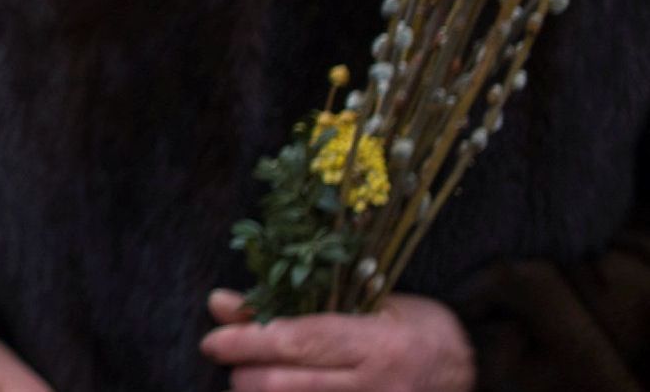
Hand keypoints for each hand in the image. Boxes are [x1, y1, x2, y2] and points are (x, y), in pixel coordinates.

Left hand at [203, 290, 472, 391]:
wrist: (474, 372)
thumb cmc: (416, 329)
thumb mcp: (364, 303)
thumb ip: (293, 306)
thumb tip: (220, 304)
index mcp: (378, 345)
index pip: (298, 343)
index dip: (248, 342)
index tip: (213, 341)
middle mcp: (376, 387)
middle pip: (284, 386)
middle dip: (243, 373)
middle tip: (228, 356)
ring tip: (251, 376)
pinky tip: (274, 391)